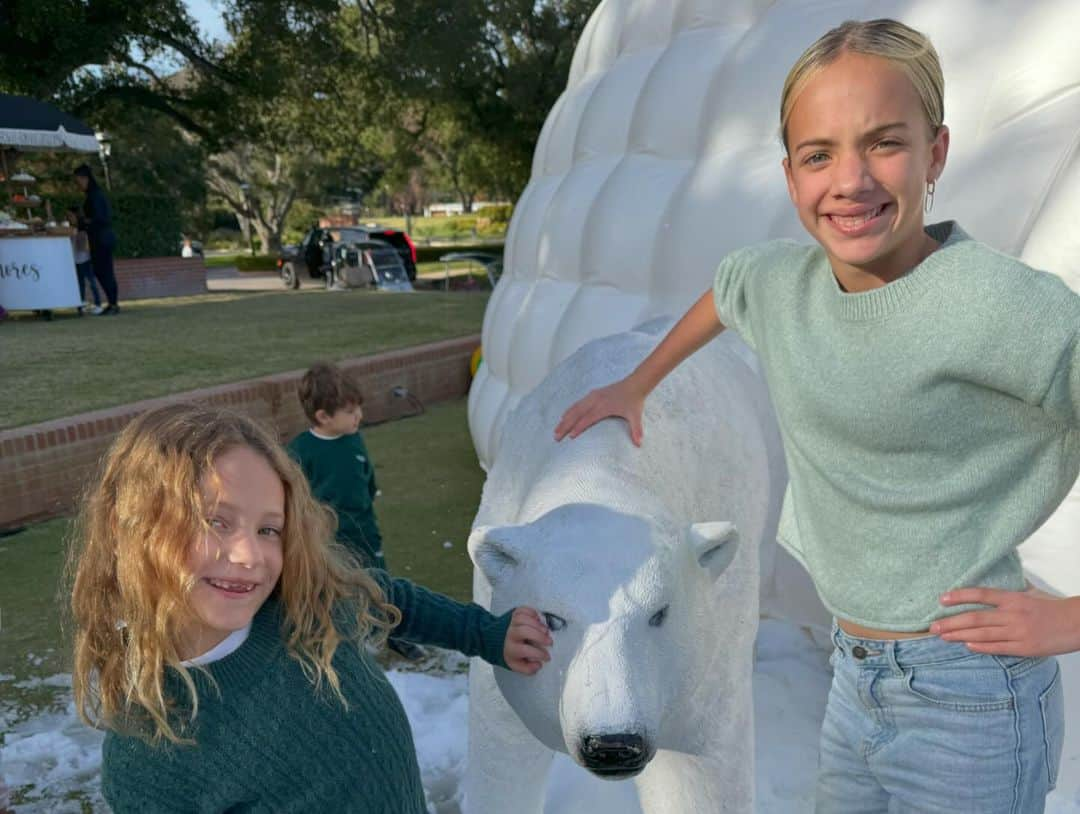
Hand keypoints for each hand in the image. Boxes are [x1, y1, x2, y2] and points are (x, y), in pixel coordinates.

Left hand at [504, 607, 551, 674]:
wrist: (492, 638)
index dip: (539, 654)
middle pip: (524, 631)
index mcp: (510, 649)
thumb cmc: (509, 652)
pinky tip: (538, 620)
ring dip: (537, 624)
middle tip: (549, 642)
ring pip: (524, 619)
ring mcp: (511, 622)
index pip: (525, 650)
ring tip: (545, 630)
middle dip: (540, 636)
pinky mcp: (513, 613)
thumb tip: (539, 664)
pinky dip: (533, 613)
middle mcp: (509, 634)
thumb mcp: (515, 665)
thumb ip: (528, 668)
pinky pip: (523, 610)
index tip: (547, 657)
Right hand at [553, 378, 646, 445]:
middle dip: (565, 426)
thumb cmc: (634, 401)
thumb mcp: (636, 416)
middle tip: (556, 437)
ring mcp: (593, 396)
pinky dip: (569, 410)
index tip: (571, 436)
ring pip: (574, 408)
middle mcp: (596, 400)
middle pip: (576, 414)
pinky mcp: (593, 394)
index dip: (579, 427)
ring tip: (556, 429)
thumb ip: (636, 430)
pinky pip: (578, 403)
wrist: (635, 383)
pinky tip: (564, 417)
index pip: (588, 419)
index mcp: (604, 406)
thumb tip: (639, 444)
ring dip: (564, 419)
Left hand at [932, 587, 1079, 656]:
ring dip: (960, 636)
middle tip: (932, 627)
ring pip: (983, 634)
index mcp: (1014, 598)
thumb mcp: (1031, 594)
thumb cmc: (1053, 607)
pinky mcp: (1026, 648)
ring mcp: (1019, 632)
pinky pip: (999, 648)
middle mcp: (1013, 614)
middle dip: (951, 622)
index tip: (941, 599)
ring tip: (943, 637)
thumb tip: (992, 586)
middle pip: (975, 618)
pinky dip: (981, 647)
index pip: (981, 595)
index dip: (960, 596)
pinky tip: (967, 646)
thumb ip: (1010, 593)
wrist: (1078, 623)